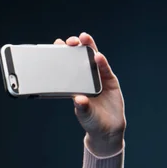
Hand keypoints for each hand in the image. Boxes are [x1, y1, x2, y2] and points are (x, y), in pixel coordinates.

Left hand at [54, 33, 125, 155]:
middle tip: (70, 41)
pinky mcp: (109, 80)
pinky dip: (102, 62)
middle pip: (79, 58)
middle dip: (75, 47)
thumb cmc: (91, 120)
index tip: (57, 44)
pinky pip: (105, 69)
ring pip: (93, 59)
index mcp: (74, 84)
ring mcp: (98, 77)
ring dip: (89, 48)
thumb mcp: (84, 114)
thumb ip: (82, 107)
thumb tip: (78, 99)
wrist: (108, 129)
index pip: (67, 66)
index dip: (62, 54)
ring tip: (84, 38)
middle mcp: (85, 78)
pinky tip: (97, 56)